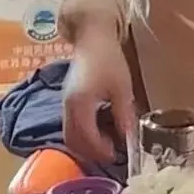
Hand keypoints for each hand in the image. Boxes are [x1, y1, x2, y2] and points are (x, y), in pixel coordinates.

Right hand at [62, 17, 135, 165]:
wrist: (92, 39)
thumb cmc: (109, 59)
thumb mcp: (121, 88)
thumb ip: (123, 114)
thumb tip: (129, 138)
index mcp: (80, 103)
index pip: (86, 137)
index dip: (101, 150)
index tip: (117, 154)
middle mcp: (68, 106)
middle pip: (73, 141)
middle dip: (91, 153)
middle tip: (111, 154)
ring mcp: (65, 104)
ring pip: (69, 135)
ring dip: (85, 145)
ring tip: (106, 145)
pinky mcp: (67, 101)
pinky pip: (70, 126)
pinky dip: (82, 135)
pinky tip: (100, 131)